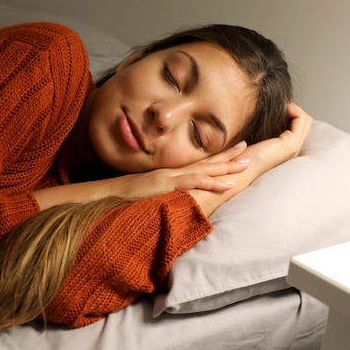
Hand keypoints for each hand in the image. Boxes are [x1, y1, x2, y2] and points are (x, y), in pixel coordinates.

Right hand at [32, 140, 250, 209]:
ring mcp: (167, 177)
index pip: (195, 164)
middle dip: (226, 156)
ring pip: (202, 169)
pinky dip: (210, 182)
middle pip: (203, 162)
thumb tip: (164, 200)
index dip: (214, 158)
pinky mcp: (164, 185)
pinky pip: (191, 183)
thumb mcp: (142, 193)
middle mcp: (169, 172)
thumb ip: (155, 194)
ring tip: (245, 163)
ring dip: (225, 166)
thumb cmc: (119, 197)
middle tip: (248, 148)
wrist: (102, 195)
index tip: (232, 151)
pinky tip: (227, 183)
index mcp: (166, 174)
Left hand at [238, 102, 312, 175]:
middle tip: (279, 102)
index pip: (297, 124)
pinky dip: (293, 109)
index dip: (289, 111)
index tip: (275, 104)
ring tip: (280, 104)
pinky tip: (280, 107)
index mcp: (284, 147)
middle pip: (303, 121)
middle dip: (293, 108)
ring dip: (293, 107)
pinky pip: (300, 120)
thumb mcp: (251, 136)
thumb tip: (258, 110)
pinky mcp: (290, 145)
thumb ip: (259, 128)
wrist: (235, 169)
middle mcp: (292, 148)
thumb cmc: (238, 154)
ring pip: (304, 119)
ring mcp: (293, 147)